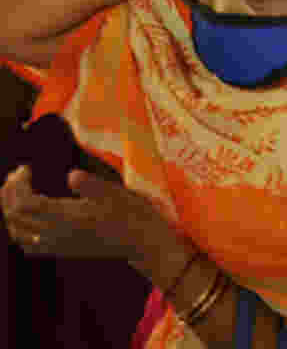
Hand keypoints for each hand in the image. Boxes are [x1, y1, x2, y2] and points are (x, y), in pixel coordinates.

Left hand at [2, 165, 171, 262]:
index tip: (26, 168)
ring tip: (16, 192)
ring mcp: (57, 245)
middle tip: (17, 175)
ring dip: (9, 211)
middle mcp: (57, 234)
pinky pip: (27, 244)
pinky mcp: (61, 250)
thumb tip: (70, 175)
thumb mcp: (117, 193)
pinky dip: (17, 230)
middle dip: (9, 194)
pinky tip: (24, 219)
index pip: (25, 203)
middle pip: (16, 217)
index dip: (18, 185)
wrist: (142, 242)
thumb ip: (91, 185)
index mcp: (68, 218)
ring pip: (17, 232)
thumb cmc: (132, 214)